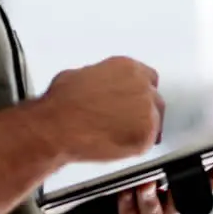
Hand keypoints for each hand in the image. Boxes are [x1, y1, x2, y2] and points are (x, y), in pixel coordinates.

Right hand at [38, 56, 163, 163]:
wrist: (57, 126)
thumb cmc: (61, 104)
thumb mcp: (78, 76)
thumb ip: (100, 80)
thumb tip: (98, 87)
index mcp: (126, 67)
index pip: (148, 78)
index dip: (140, 92)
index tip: (133, 101)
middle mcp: (140, 85)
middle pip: (154, 100)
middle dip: (142, 111)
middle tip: (126, 122)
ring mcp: (146, 110)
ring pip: (153, 122)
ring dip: (139, 128)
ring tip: (117, 136)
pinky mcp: (145, 134)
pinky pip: (147, 142)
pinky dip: (134, 146)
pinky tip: (117, 145)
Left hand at [66, 158, 212, 213]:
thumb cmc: (104, 201)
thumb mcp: (128, 182)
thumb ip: (144, 170)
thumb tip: (148, 140)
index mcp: (169, 206)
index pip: (196, 189)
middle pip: (181, 203)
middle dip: (184, 185)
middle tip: (183, 167)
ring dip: (149, 197)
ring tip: (144, 182)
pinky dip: (128, 208)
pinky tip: (123, 194)